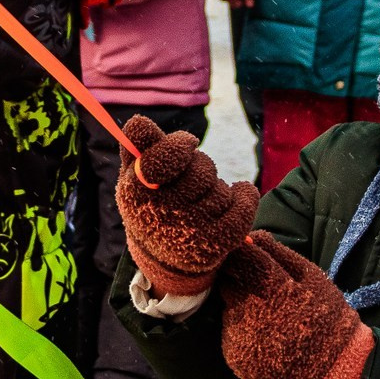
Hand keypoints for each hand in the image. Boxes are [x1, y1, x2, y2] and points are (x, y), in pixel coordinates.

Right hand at [114, 116, 257, 297]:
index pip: (158, 158)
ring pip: (221, 188)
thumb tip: (139, 121)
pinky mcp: (215, 244)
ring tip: (202, 201)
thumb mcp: (135, 176)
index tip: (190, 142)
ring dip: (217, 188)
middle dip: (201, 166)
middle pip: (200, 168)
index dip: (179, 145)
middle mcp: (159, 212)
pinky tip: (238, 195)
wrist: (165, 256)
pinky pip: (242, 205)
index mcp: (134, 191)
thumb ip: (137, 146)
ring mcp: (188, 231)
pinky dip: (245, 195)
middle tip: (191, 179)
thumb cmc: (151, 203)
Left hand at [217, 232, 373, 378]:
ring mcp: (239, 336)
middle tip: (263, 290)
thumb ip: (277, 254)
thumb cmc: (326, 317)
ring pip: (228, 307)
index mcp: (271, 287)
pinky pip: (230, 332)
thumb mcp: (312, 277)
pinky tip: (265, 336)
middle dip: (240, 280)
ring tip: (269, 316)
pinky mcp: (234, 356)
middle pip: (227, 281)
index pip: (238, 257)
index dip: (242, 254)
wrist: (332, 371)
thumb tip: (251, 235)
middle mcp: (250, 312)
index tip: (249, 256)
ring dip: (240, 305)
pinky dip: (242, 330)